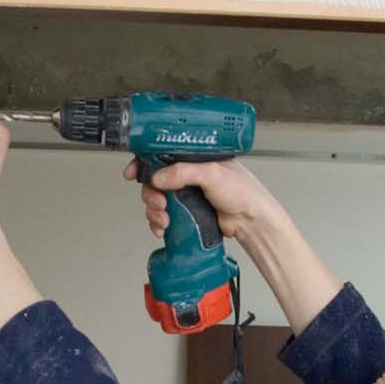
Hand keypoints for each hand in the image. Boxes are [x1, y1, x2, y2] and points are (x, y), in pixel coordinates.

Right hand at [124, 155, 276, 242]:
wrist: (252, 221)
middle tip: (158, 203)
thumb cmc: (243, 192)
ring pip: (156, 201)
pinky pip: (163, 217)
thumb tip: (157, 178)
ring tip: (164, 219)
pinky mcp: (186, 214)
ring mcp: (186, 195)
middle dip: (150, 194)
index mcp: (194, 158)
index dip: (143, 163)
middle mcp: (188, 175)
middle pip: (154, 181)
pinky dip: (158, 224)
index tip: (132, 173)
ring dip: (153, 211)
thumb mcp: (212, 173)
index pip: (161, 155)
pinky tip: (163, 229)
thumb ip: (183, 172)